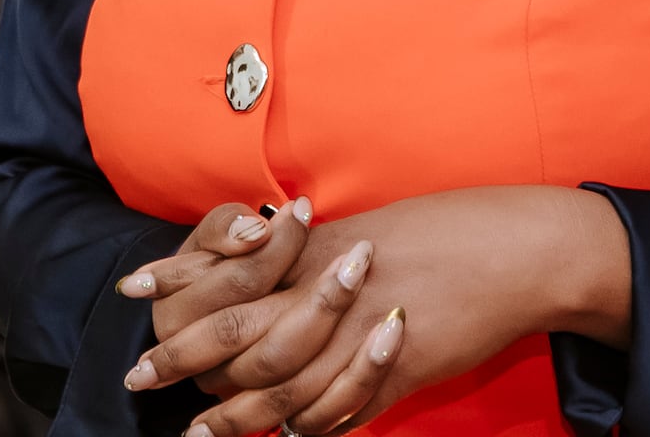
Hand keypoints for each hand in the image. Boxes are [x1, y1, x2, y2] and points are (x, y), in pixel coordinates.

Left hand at [127, 188, 623, 436]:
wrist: (515, 249)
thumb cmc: (447, 232)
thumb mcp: (370, 233)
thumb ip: (317, 258)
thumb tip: (278, 267)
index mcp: (318, 250)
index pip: (231, 271)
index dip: (179, 283)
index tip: (135, 291)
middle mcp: (328, 289)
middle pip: (236, 329)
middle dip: (182, 356)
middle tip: (138, 377)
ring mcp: (358, 334)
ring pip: (278, 383)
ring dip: (234, 414)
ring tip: (195, 434)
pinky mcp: (394, 369)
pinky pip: (338, 411)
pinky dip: (308, 428)